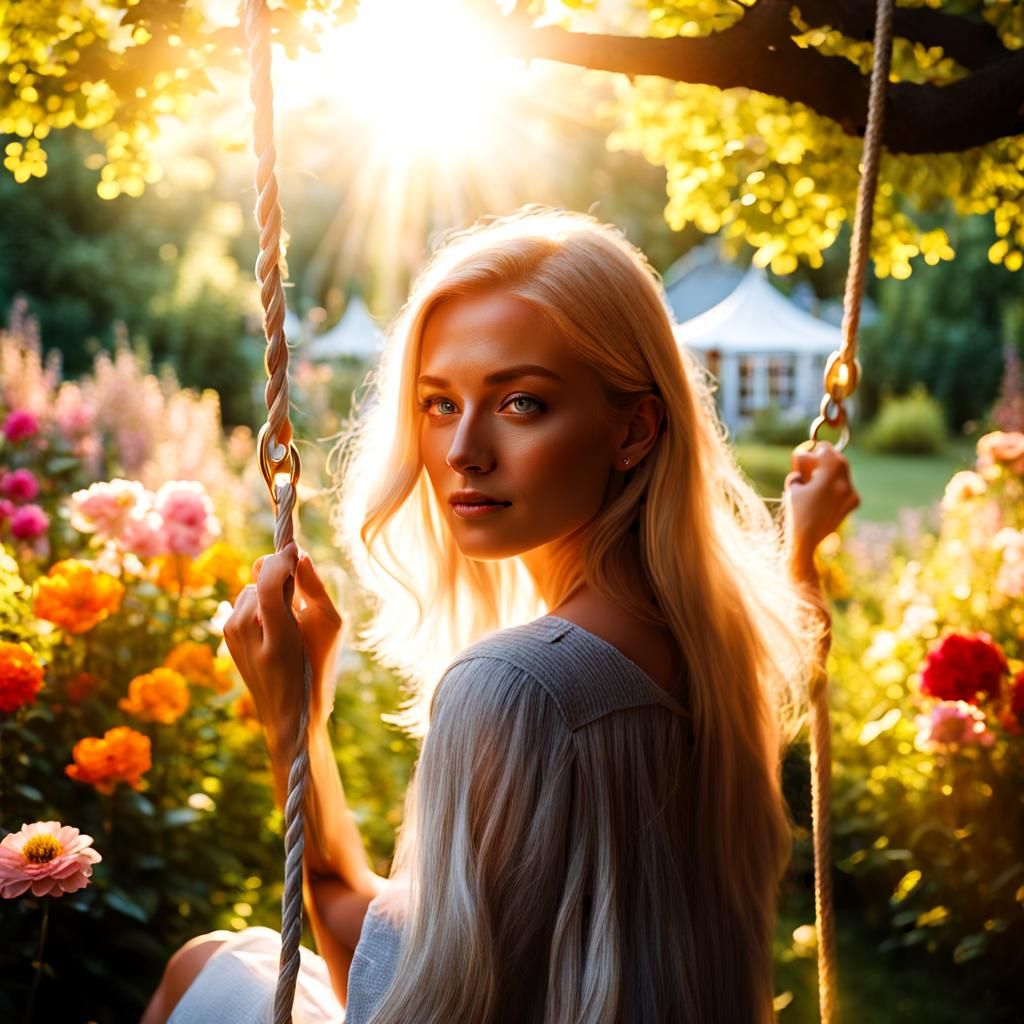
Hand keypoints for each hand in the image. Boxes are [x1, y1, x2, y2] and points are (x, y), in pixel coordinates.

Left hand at [223, 541, 342, 750]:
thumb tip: (300, 555)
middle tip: (298, 596)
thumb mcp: (330, 629)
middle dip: (280, 578)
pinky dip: (260, 605)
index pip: (268, 585)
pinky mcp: (226, 636)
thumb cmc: (318, 667)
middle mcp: (246, 635)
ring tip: (287, 618)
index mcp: (277, 639)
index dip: (280, 561)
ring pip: (251, 589)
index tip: (295, 549)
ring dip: (269, 593)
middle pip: (261, 581)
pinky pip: (244, 603)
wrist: (287, 712)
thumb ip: (315, 590)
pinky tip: (272, 626)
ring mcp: (232, 636)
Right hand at [782, 440, 859, 566]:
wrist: (808, 541)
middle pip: (837, 460)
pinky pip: (845, 487)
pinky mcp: (852, 504)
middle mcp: (845, 481)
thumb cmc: (796, 512)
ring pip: (842, 474)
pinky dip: (835, 487)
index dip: (814, 450)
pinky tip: (822, 496)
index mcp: (831, 473)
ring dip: (829, 474)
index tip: (807, 455)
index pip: (826, 449)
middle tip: (811, 467)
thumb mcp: (793, 488)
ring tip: (815, 483)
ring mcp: (851, 493)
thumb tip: (800, 472)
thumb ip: (798, 474)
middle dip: (824, 461)